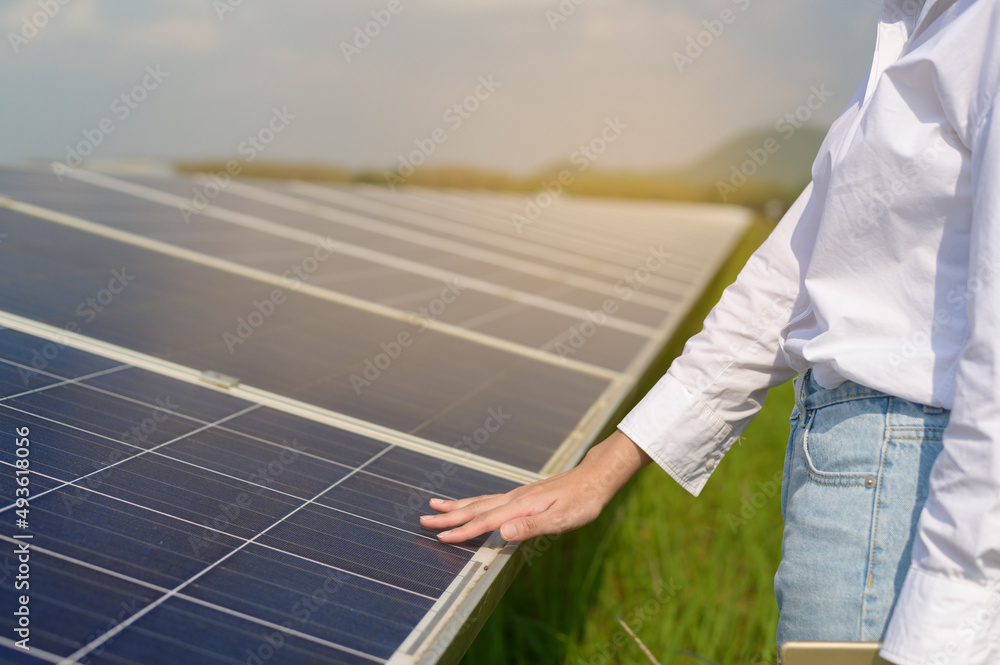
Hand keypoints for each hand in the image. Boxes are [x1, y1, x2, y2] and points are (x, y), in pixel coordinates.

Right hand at [420, 429, 650, 542]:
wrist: (595, 478)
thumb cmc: (582, 502)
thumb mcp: (562, 519)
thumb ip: (531, 528)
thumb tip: (501, 533)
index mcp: (520, 506)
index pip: (485, 521)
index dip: (463, 531)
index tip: (441, 538)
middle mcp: (514, 498)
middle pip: (475, 508)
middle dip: (449, 516)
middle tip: (422, 520)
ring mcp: (518, 496)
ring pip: (480, 501)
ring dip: (457, 506)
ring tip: (435, 506)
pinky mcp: (523, 496)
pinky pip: (491, 499)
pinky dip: (474, 502)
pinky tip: (472, 505)